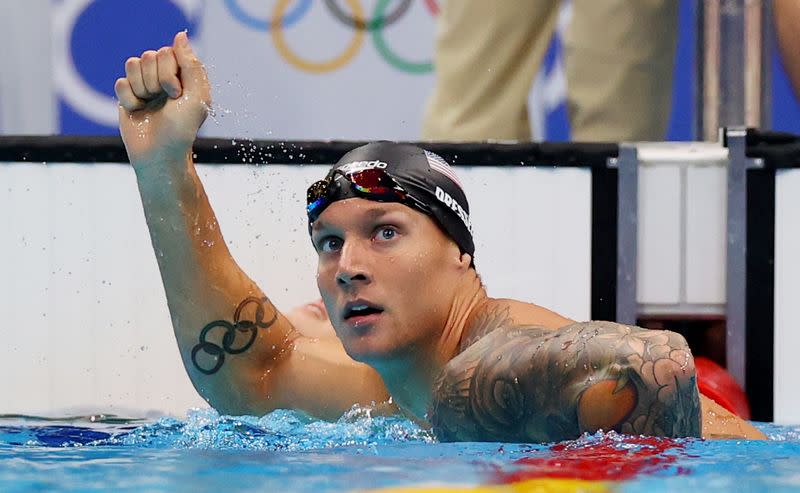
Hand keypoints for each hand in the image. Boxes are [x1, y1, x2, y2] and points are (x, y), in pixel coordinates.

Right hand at [114, 31, 210, 166]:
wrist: (158, 154)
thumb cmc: (181, 129)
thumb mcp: (196, 96)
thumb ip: (191, 64)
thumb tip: (180, 35)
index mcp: (183, 75)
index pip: (168, 51)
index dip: (169, 72)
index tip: (177, 94)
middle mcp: (164, 77)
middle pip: (149, 55)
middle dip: (155, 80)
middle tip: (164, 101)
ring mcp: (145, 85)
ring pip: (132, 64)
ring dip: (142, 88)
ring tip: (150, 106)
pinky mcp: (127, 96)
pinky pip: (120, 82)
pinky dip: (129, 99)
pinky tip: (137, 112)